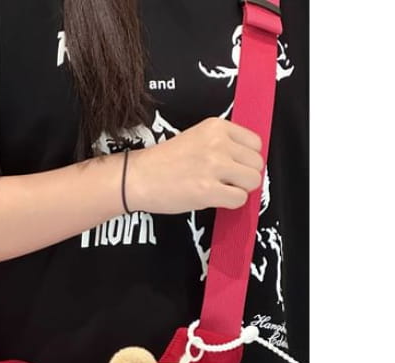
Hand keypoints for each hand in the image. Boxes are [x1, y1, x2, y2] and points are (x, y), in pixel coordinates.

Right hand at [125, 116, 264, 213]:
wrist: (138, 178)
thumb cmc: (163, 163)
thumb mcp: (196, 139)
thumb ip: (222, 145)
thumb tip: (246, 163)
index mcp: (216, 127)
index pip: (255, 143)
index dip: (245, 159)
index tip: (232, 167)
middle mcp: (218, 144)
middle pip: (256, 163)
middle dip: (244, 176)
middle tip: (225, 181)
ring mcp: (214, 167)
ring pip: (252, 181)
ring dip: (239, 190)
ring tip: (220, 190)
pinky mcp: (208, 190)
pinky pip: (239, 199)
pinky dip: (230, 203)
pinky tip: (213, 199)